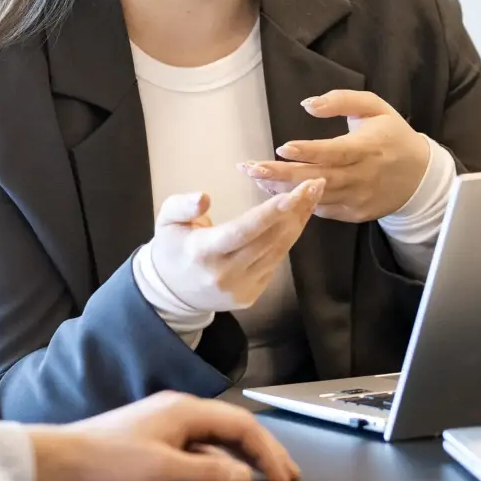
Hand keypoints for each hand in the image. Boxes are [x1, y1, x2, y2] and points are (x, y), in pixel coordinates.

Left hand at [28, 393, 300, 480]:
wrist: (56, 463)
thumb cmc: (105, 463)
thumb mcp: (162, 471)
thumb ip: (208, 475)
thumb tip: (245, 478)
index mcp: (186, 410)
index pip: (243, 426)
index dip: (268, 452)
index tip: (283, 477)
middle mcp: (180, 411)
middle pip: (234, 428)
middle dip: (264, 451)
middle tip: (287, 475)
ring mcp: (166, 424)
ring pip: (217, 439)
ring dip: (242, 458)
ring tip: (263, 478)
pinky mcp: (153, 440)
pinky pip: (198, 448)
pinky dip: (218, 463)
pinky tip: (223, 480)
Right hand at [146, 181, 323, 314]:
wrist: (172, 293)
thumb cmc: (172, 250)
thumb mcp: (165, 221)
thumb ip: (181, 206)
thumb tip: (204, 197)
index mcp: (202, 253)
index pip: (242, 231)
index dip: (269, 213)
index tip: (294, 195)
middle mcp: (224, 274)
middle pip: (268, 240)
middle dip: (295, 211)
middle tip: (315, 184)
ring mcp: (240, 288)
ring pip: (277, 252)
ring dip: (297, 223)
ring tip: (312, 197)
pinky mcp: (251, 296)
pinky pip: (274, 263)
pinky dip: (287, 240)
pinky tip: (297, 219)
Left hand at [240, 87, 431, 222]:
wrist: (420, 177)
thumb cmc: (392, 135)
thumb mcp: (375, 107)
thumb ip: (342, 100)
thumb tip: (307, 105)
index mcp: (367, 148)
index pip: (335, 152)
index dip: (309, 152)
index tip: (282, 148)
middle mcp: (361, 176)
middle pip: (318, 178)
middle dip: (281, 174)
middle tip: (250, 169)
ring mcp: (357, 198)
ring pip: (316, 197)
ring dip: (283, 190)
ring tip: (255, 179)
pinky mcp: (354, 214)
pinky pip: (322, 210)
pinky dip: (298, 202)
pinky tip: (276, 191)